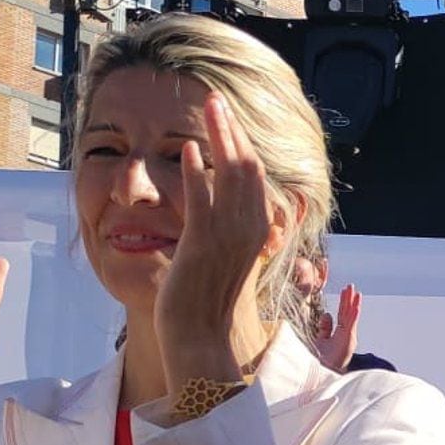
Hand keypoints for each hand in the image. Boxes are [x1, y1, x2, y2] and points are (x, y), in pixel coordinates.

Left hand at [155, 93, 272, 385]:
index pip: (255, 180)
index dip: (242, 147)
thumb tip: (212, 207)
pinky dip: (196, 171)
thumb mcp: (223, 261)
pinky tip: (186, 149)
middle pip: (247, 168)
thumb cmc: (209, 308)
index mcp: (257, 233)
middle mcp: (249, 231)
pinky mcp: (201, 246)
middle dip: (233, 131)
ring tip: (209, 108)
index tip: (229, 123)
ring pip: (230, 175)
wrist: (204, 343)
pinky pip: (201, 199)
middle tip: (218, 100)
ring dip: (219, 138)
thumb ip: (223, 231)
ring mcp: (227, 237)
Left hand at [312, 283, 361, 372]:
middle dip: (348, 299)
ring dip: (353, 304)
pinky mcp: (347, 341)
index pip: (342, 315)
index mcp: (339, 335)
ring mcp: (347, 338)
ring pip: (351, 317)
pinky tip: (356, 305)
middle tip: (350, 286)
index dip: (343, 303)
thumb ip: (324, 328)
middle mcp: (344, 336)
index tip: (344, 291)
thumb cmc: (321, 361)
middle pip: (347, 314)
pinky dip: (354, 314)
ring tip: (356, 292)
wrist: (322, 374)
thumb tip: (327, 314)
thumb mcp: (321, 340)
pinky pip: (351, 325)